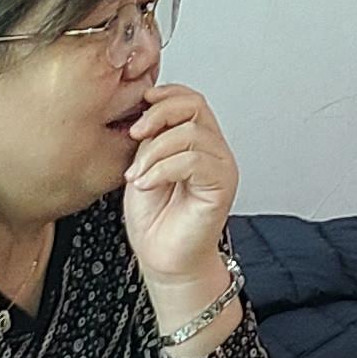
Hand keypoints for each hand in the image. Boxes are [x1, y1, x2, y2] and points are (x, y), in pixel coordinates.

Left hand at [123, 85, 237, 289]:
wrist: (165, 262)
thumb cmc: (155, 222)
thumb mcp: (143, 170)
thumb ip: (149, 142)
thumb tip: (142, 115)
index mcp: (195, 140)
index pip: (189, 99)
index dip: (164, 95)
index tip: (137, 105)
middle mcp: (212, 147)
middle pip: (195, 105)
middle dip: (159, 114)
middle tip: (135, 134)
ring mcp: (220, 164)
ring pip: (192, 132)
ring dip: (155, 151)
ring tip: (137, 175)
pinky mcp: (221, 183)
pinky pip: (195, 160)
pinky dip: (164, 169)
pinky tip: (147, 184)